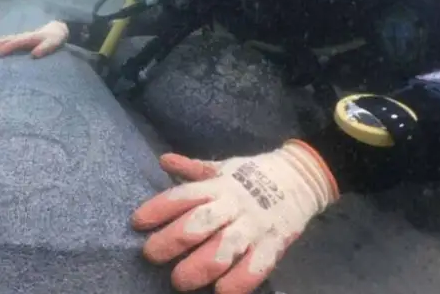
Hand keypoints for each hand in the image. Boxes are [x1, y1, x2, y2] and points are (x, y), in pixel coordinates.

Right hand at [0, 20, 68, 57]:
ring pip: (7, 38)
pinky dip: (1, 42)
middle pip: (8, 39)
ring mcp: (22, 36)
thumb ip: (45, 48)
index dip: (7, 48)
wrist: (58, 29)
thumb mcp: (53, 43)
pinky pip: (9, 40)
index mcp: (30, 37)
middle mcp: (23, 36)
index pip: (16, 42)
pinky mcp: (22, 39)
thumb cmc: (55, 38)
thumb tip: (34, 55)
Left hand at [132, 140, 338, 293]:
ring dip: (199, 267)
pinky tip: (221, 292)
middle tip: (151, 255)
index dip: (158, 208)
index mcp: (217, 186)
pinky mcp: (274, 244)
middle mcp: (232, 205)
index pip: (183, 196)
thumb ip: (191, 168)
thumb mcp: (221, 168)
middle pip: (199, 223)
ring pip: (224, 248)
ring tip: (179, 281)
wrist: (302, 176)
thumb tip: (163, 160)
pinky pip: (256, 266)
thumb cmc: (251, 174)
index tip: (137, 222)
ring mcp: (254, 226)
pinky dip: (239, 281)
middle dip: (172, 240)